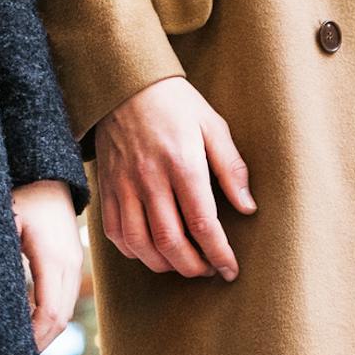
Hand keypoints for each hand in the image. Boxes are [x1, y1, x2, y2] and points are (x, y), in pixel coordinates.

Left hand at [14, 181, 83, 351]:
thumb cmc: (24, 195)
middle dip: (41, 341)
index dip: (35, 337)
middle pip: (61, 319)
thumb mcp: (6, 221)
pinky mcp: (73, 265)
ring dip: (46, 332)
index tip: (16, 350)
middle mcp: (70, 266)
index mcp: (53, 259)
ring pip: (66, 312)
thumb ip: (2, 255)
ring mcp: (75, 266)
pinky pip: (65, 300)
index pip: (50, 313)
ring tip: (25, 348)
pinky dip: (51, 318)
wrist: (51, 178)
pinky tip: (33, 326)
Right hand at [92, 77, 254, 279]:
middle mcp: (150, 179)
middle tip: (209, 269)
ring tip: (184, 264)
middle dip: (194, 266)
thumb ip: (232, 169)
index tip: (231, 270)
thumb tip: (248, 207)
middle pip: (171, 242)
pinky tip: (153, 252)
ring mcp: (123, 186)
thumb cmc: (174, 104)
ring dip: (165, 265)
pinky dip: (135, 252)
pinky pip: (116, 234)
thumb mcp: (212, 125)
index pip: (202, 223)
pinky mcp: (107, 188)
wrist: (123, 84)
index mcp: (182, 163)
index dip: (219, 253)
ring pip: (142, 244)